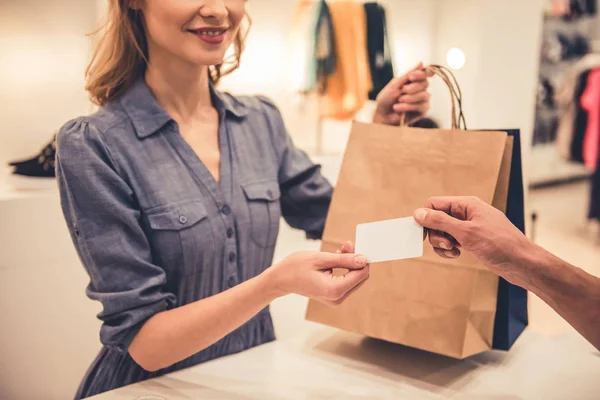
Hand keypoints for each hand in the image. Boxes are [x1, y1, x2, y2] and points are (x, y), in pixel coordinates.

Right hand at [265, 249, 369, 305]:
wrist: (281, 279)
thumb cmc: (296, 267)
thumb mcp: (321, 258)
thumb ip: (344, 259)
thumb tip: (364, 259)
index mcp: (335, 290)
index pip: (361, 274)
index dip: (361, 258)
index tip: (354, 245)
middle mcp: (338, 298)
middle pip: (360, 277)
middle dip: (356, 260)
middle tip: (346, 244)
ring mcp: (336, 299)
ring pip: (355, 279)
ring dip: (350, 263)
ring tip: (339, 250)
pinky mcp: (334, 296)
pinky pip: (347, 281)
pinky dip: (345, 269)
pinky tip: (336, 258)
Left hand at [373, 62, 432, 125]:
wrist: (382, 115)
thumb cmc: (386, 99)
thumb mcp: (395, 85)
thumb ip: (408, 75)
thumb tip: (421, 62)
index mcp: (414, 80)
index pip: (426, 73)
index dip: (421, 74)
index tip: (411, 77)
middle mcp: (421, 89)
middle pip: (425, 83)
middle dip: (412, 87)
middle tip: (402, 91)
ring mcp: (423, 99)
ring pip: (424, 95)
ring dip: (409, 98)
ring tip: (398, 100)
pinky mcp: (422, 110)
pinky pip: (421, 106)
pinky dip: (408, 106)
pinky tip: (398, 108)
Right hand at [413, 196, 533, 287]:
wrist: (521, 263)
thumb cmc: (499, 244)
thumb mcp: (465, 232)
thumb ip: (440, 221)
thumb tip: (418, 212)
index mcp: (466, 204)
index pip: (435, 204)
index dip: (426, 218)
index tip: (425, 234)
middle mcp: (467, 213)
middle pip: (436, 218)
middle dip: (436, 234)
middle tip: (446, 245)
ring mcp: (469, 227)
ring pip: (442, 232)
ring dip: (442, 244)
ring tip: (453, 251)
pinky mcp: (471, 240)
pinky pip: (451, 241)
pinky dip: (449, 249)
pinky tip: (457, 255)